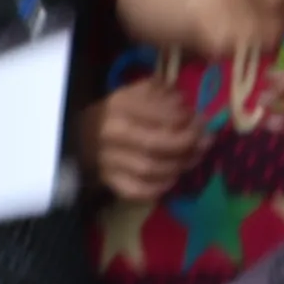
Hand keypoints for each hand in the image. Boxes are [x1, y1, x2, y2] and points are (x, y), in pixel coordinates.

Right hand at [86, 70, 206, 208]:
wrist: (78, 137)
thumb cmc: (115, 112)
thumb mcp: (134, 93)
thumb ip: (160, 93)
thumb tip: (185, 104)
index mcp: (120, 106)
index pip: (161, 115)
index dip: (188, 120)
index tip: (199, 119)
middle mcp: (113, 134)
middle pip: (158, 144)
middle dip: (188, 144)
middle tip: (205, 142)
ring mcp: (109, 160)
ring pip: (151, 169)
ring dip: (179, 165)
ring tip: (194, 158)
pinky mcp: (109, 181)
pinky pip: (137, 190)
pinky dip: (159, 188)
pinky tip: (172, 178)